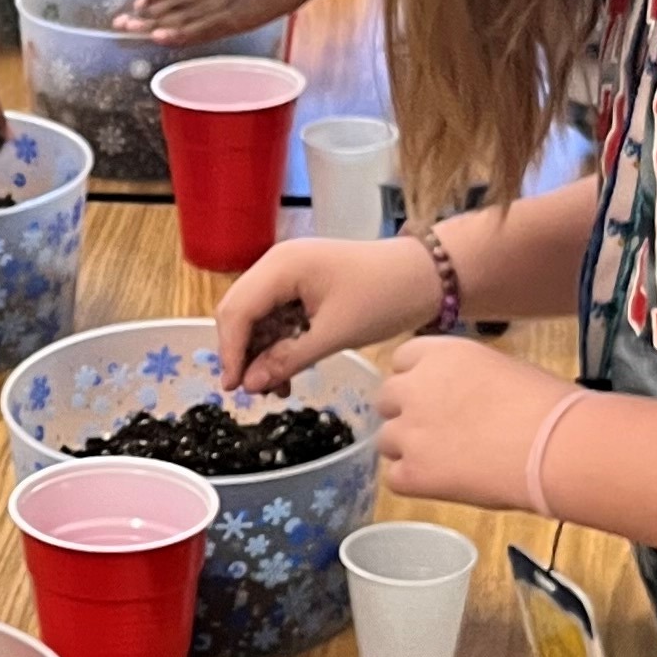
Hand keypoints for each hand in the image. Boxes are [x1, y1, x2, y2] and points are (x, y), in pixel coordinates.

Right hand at [214, 231, 444, 393]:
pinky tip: (287, 374)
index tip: (233, 389)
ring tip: (274, 389)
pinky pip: (277, 317)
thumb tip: (250, 386)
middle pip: (240, 311)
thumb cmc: (384, 298)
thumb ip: (288, 359)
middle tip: (250, 391)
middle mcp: (277, 264)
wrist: (426, 276)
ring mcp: (289, 274)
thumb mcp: (335, 334)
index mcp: (281, 267)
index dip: (230, 351)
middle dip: (241, 352)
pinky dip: (278, 345)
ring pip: (257, 318)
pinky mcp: (302, 286)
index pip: (238, 310)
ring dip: (260, 353)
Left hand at [375, 337, 572, 510]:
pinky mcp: (412, 474)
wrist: (555, 447)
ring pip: (386, 440)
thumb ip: (468, 379)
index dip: (416, 379)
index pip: (402, 359)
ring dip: (407, 449)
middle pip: (386, 398)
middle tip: (438, 431)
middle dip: (406, 413)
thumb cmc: (547, 405)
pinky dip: (415, 483)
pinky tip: (445, 483)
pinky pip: (395, 479)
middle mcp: (414, 387)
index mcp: (440, 354)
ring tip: (446, 461)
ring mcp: (408, 432)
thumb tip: (466, 397)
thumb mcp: (502, 369)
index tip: (435, 395)